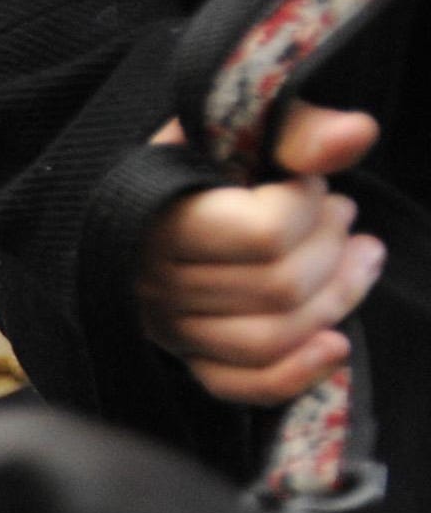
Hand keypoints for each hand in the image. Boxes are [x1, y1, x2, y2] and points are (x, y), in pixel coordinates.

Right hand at [137, 106, 385, 405]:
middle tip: (341, 215)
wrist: (160, 199)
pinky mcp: (190, 359)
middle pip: (279, 289)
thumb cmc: (201, 159)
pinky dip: (297, 374)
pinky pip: (245, 386)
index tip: (306, 182)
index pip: (264, 236)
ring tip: (358, 256)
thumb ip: (296, 126)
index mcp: (157, 220)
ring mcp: (171, 329)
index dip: (308, 205)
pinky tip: (336, 344)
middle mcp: (154, 284)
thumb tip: (356, 136)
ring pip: (273, 338)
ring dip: (336, 297)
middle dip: (331, 246)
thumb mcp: (238, 126)